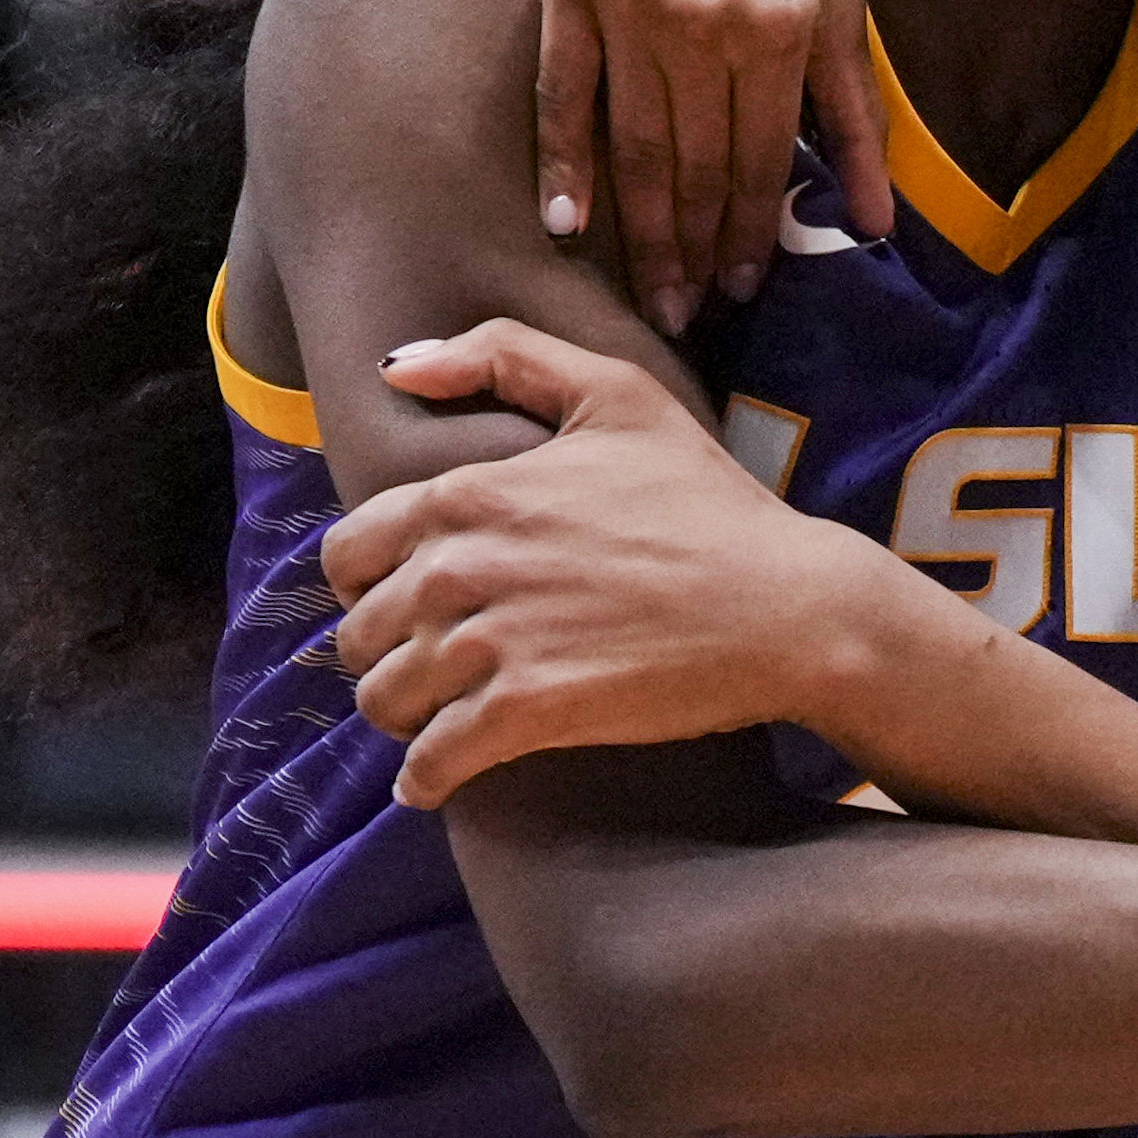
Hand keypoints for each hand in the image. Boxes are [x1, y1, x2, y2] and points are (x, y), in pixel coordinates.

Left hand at [323, 320, 886, 805]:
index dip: (365, 582)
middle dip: (382, 653)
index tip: (397, 601)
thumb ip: (504, 355)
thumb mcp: (618, 394)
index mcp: (470, 492)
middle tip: (424, 666)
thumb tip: (397, 369)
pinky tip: (434, 782)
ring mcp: (491, 641)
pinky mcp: (525, 712)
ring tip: (432, 720)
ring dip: (400, 717)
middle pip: (360, 631)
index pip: (349, 550)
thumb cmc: (708, 500)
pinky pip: (431, 762)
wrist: (788, 606)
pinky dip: (423, 779)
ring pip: (385, 699)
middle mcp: (462, 565)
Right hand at [525, 0, 890, 339]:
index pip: (761, 163)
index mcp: (783, 24)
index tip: (743, 288)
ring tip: (646, 289)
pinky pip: (562, 90)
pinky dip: (565, 161)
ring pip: (631, 144)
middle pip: (693, 167)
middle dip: (694, 250)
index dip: (751, 235)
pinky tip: (568, 224)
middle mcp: (704, 20)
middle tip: (686, 314)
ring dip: (640, 229)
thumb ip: (853, 106)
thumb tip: (874, 222)